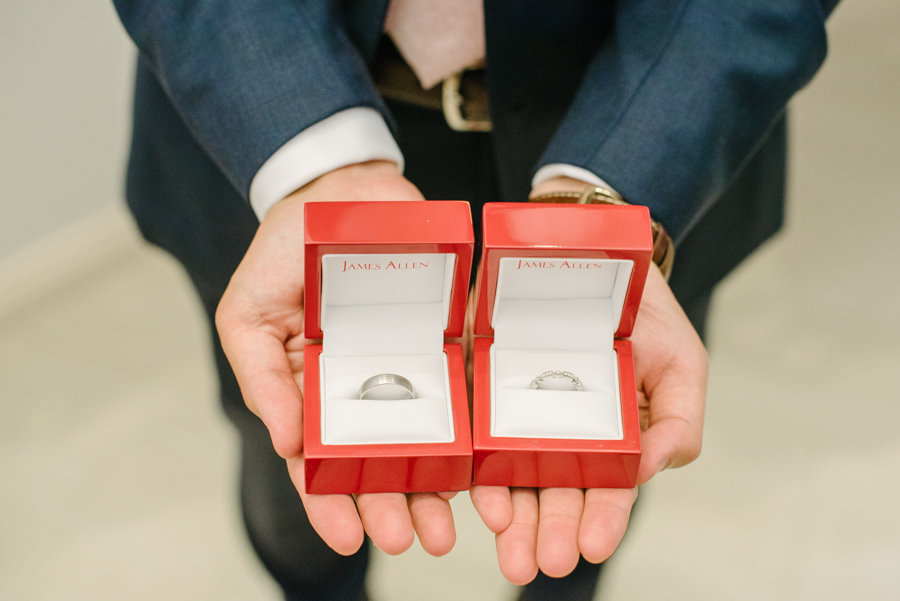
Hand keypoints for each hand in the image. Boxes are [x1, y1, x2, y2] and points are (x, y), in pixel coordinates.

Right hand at [216, 161, 458, 557]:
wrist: (340, 191)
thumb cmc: (285, 251)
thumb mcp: (248, 313)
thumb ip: (262, 377)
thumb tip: (288, 445)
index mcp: (309, 393)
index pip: (316, 463)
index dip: (330, 505)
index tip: (351, 539)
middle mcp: (360, 390)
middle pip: (377, 464)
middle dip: (393, 506)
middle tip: (413, 539)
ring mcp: (406, 368)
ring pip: (424, 440)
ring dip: (437, 487)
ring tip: (453, 526)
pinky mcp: (446, 341)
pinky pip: (464, 390)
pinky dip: (473, 431)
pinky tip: (485, 467)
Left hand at [470, 177, 707, 583]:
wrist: (595, 251)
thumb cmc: (645, 312)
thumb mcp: (682, 363)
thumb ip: (678, 423)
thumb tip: (645, 470)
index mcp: (614, 437)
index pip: (608, 489)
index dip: (602, 519)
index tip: (592, 545)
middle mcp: (564, 434)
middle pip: (555, 492)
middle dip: (549, 531)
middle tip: (541, 563)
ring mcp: (521, 412)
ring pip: (514, 475)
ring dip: (512, 518)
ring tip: (510, 550)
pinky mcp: (486, 386)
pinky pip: (477, 431)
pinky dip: (479, 466)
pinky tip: (482, 495)